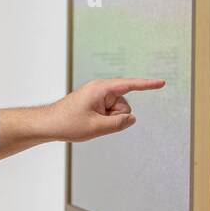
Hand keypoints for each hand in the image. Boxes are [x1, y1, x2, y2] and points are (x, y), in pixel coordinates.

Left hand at [44, 78, 165, 142]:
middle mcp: (101, 89)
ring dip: (107, 120)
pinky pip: (108, 114)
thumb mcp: (96, 127)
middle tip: (95, 123)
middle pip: (124, 106)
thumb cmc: (67, 123)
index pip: (130, 85)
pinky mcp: (95, 103)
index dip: (148, 85)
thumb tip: (132, 119)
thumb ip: (118, 124)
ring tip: (89, 122)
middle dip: (115, 117)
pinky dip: (103, 121)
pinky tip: (88, 123)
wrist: (47, 124)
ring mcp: (98, 96)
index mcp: (101, 88)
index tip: (162, 83)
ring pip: (117, 112)